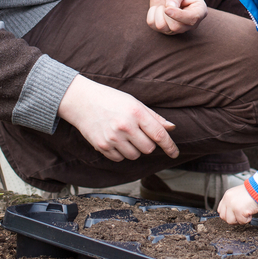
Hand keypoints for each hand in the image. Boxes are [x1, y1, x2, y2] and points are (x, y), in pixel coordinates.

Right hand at [58, 75, 178, 161]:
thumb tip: (171, 128)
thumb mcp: (135, 103)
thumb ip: (154, 117)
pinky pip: (120, 158)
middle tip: (139, 133)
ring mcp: (112, 138)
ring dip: (135, 149)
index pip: (159, 134)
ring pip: (135, 155)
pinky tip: (116, 140)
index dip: (170, 146)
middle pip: (148, 148)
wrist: (82, 101)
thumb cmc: (112, 100)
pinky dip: (121, 153)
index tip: (174, 153)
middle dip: (148, 144)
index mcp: (136, 113)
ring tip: (126, 135)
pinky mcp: (102, 146)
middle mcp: (125, 126)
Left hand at [148, 0, 206, 33]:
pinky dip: (152, 14)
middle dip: (166, 14)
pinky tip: (159, 8)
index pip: (191, 20)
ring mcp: (177, 27)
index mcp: (199, 11)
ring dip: (158, 13)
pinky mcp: (165, 28)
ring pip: (162, 28)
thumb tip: (169, 8)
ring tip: (164, 4)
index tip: (167, 8)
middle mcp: (190, 23)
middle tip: (167, 2)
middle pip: (176, 27)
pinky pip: (153, 25)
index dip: (177, 15)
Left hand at [217, 184, 257, 224]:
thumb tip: (231, 213)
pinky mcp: (239, 210)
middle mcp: (228, 200)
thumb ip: (233, 202)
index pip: (220, 210)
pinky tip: (250, 212)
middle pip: (224, 217)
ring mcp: (233, 205)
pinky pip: (241, 221)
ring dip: (240, 220)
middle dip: (233, 218)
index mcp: (227, 195)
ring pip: (230, 221)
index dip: (227, 214)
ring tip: (246, 213)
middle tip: (241, 215)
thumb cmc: (254, 191)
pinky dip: (247, 219)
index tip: (234, 215)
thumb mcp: (239, 194)